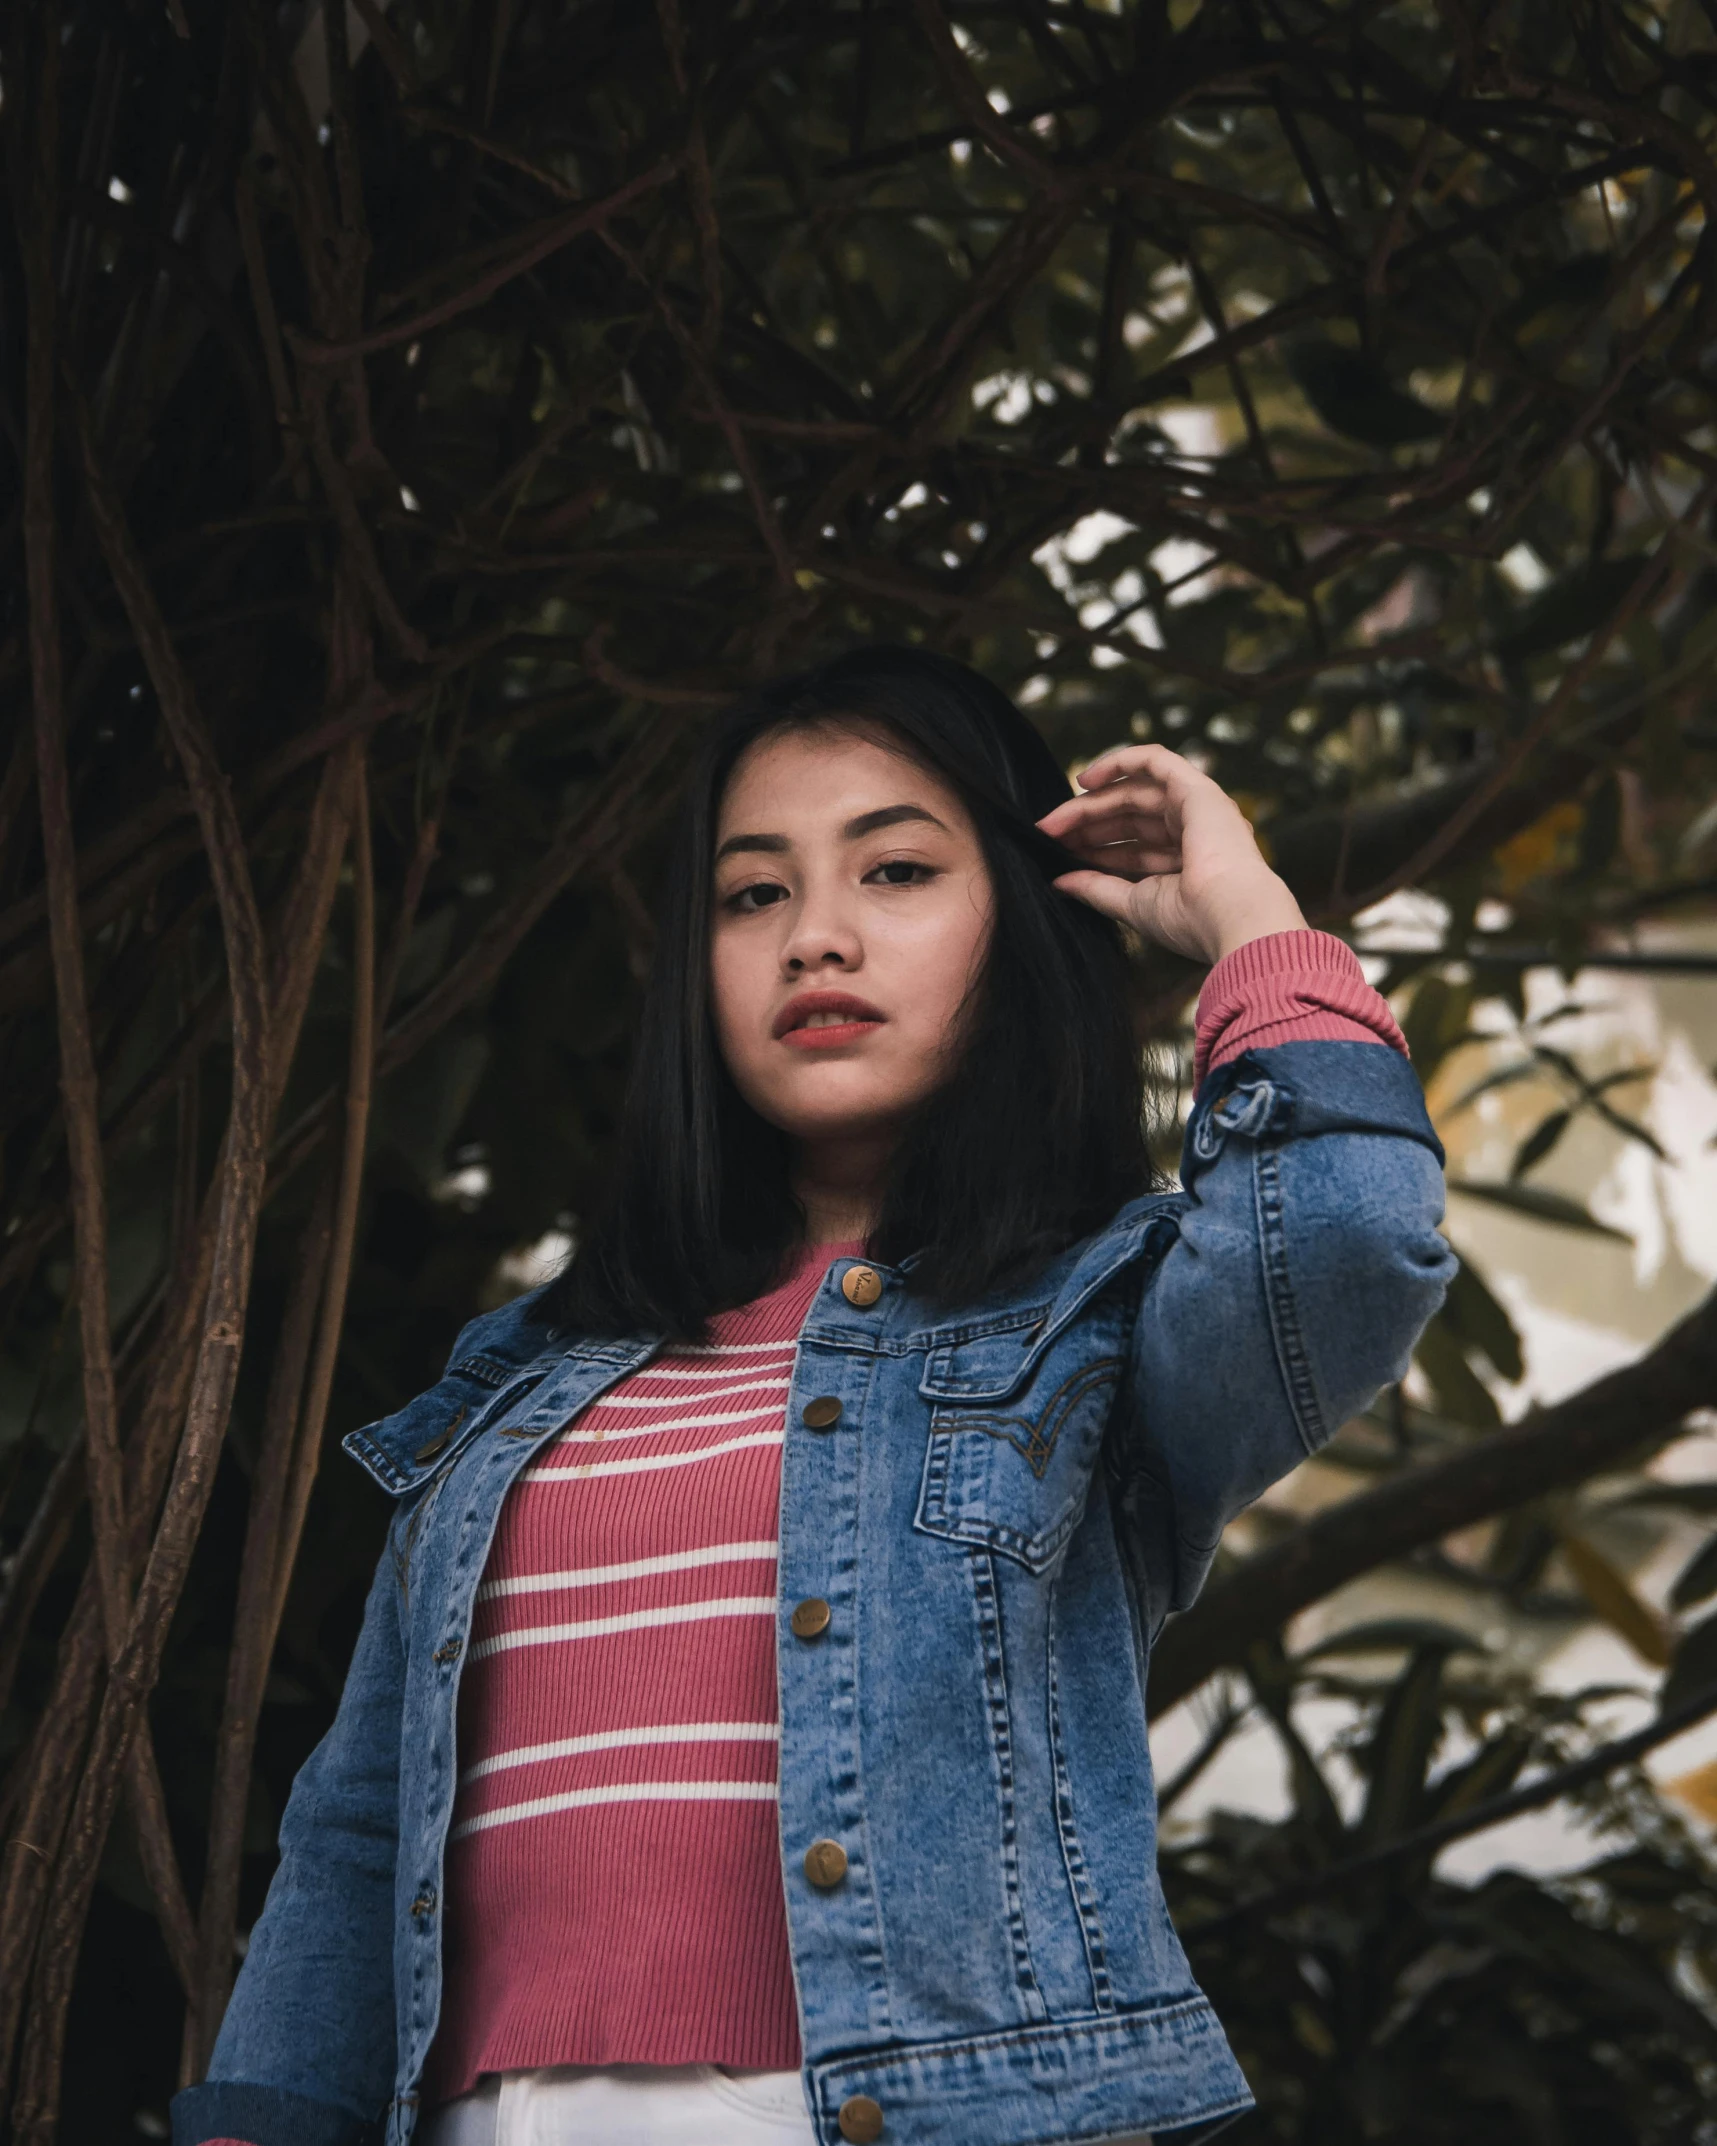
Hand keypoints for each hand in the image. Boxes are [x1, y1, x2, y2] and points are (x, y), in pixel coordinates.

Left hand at [1035, 743, 1307, 965]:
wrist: (1230, 916)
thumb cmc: (1192, 921)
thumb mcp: (1132, 903)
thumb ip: (1097, 888)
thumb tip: (1059, 881)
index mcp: (1189, 864)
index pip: (1133, 847)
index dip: (1095, 847)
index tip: (1058, 853)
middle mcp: (1197, 833)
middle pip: (1130, 817)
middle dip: (1087, 822)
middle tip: (1047, 832)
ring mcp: (1199, 809)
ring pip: (1136, 792)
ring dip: (1092, 802)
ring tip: (1056, 818)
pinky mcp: (1198, 789)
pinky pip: (1156, 761)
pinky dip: (1121, 761)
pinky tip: (1086, 779)